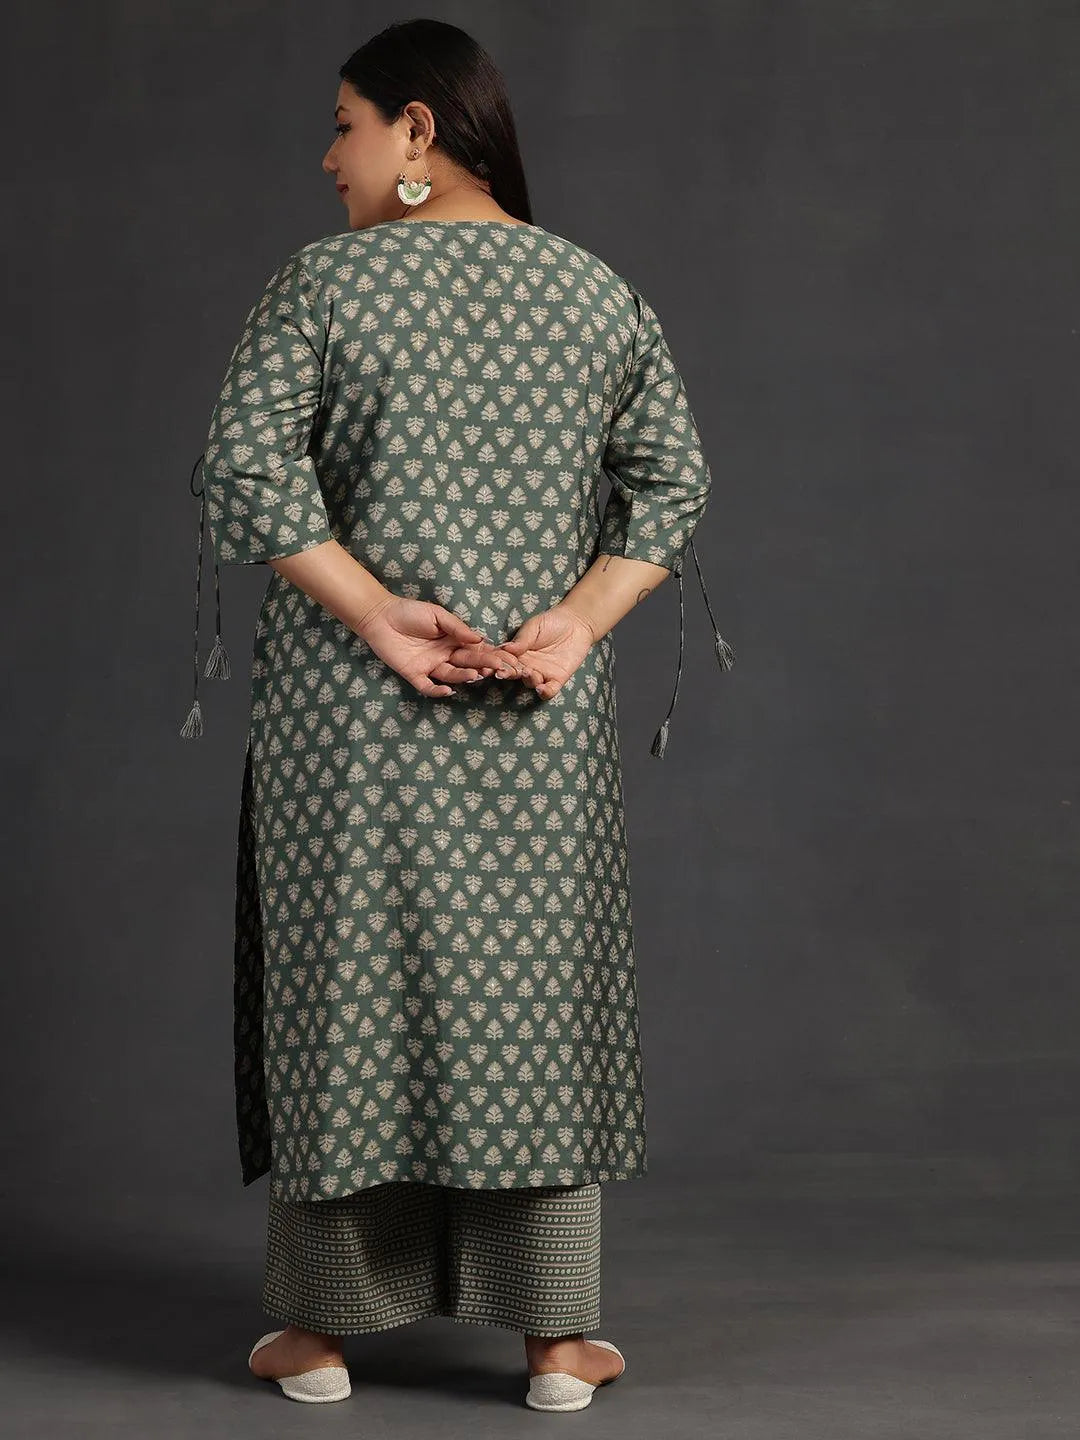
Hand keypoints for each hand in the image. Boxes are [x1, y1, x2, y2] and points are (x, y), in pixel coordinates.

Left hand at [355, 594, 527, 697]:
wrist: (380, 616)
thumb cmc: (409, 612)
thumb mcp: (437, 615)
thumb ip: (457, 627)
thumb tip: (480, 638)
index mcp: (453, 640)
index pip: (476, 649)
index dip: (490, 654)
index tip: (506, 658)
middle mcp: (445, 655)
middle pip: (467, 662)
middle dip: (483, 665)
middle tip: (496, 668)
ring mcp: (430, 666)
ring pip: (451, 675)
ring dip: (464, 676)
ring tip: (476, 674)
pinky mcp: (414, 674)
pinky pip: (428, 687)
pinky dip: (438, 691)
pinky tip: (448, 691)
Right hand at [496, 601, 597, 698]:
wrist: (577, 623)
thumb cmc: (552, 622)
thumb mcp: (534, 626)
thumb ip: (522, 639)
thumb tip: (506, 648)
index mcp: (517, 653)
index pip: (502, 660)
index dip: (494, 662)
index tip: (490, 663)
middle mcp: (526, 665)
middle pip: (513, 673)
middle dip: (506, 674)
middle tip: (501, 672)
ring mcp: (541, 674)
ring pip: (529, 683)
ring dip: (527, 680)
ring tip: (528, 672)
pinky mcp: (557, 679)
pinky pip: (548, 691)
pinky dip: (544, 692)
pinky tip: (541, 688)